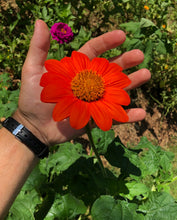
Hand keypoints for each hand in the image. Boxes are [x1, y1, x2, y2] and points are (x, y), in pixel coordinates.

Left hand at [14, 20, 150, 145]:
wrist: (34, 127)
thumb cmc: (32, 99)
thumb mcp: (32, 71)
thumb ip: (39, 49)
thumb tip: (40, 22)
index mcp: (76, 71)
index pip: (94, 52)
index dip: (107, 42)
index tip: (122, 35)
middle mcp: (88, 83)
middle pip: (110, 70)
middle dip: (125, 61)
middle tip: (140, 55)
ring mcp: (94, 101)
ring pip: (116, 91)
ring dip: (132, 83)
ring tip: (146, 74)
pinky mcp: (96, 118)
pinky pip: (114, 117)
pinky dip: (128, 116)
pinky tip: (141, 113)